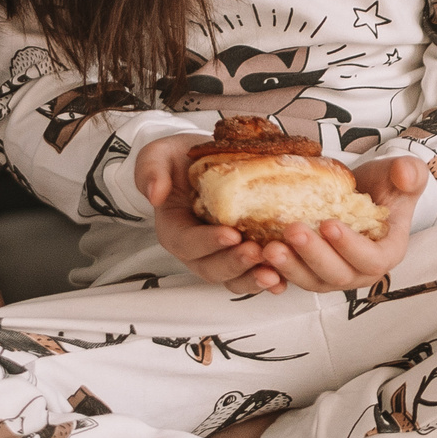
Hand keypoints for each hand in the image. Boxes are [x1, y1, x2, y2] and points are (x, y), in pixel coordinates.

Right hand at [136, 135, 284, 293]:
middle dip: (234, 263)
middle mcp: (197, 250)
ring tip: (273, 274)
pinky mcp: (242, 255)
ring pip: (233, 279)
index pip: (187, 243)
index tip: (231, 233)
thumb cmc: (180, 160)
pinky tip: (285, 280)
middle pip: (211, 268)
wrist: (201, 162)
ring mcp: (220, 255)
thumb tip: (155, 193)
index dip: (208, 242)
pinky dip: (268, 281)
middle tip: (257, 252)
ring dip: (252, 280)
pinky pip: (252, 274)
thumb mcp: (159, 156)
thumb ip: (151, 171)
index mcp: (175, 229)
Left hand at [263, 157, 426, 292]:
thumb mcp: (402, 172)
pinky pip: (293, 277)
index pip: (372, 259)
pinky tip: (258, 254)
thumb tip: (404, 174)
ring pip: (312, 280)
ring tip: (268, 247)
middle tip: (292, 229)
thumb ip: (410, 172)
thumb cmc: (385, 184)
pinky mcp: (311, 271)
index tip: (328, 223)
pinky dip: (276, 271)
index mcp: (388, 252)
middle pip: (338, 274)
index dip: (350, 247)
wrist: (363, 191)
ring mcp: (334, 274)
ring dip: (290, 267)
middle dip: (313, 255)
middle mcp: (361, 271)